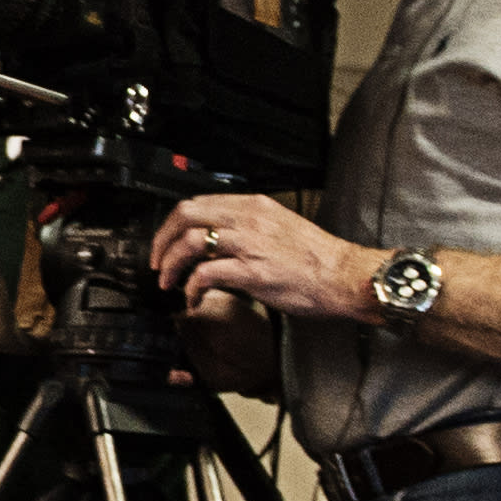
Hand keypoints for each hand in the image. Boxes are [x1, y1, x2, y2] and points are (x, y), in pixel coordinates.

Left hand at [149, 193, 377, 324]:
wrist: (344, 275)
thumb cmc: (317, 258)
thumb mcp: (278, 226)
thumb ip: (247, 227)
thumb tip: (217, 239)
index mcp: (254, 206)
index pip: (199, 202)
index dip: (174, 223)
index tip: (166, 240)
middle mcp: (249, 219)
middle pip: (186, 215)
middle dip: (162, 240)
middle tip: (157, 261)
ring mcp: (249, 244)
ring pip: (191, 242)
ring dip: (171, 264)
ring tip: (169, 282)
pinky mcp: (253, 272)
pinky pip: (207, 275)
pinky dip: (191, 287)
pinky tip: (193, 298)